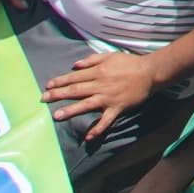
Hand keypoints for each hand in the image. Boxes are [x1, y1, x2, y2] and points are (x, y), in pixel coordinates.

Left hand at [42, 47, 161, 137]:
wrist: (150, 72)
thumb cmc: (129, 63)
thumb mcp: (110, 56)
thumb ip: (91, 60)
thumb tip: (74, 65)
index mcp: (98, 72)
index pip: (74, 76)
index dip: (60, 81)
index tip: (47, 86)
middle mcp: (100, 85)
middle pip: (76, 90)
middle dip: (58, 95)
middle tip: (43, 99)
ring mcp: (108, 98)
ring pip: (86, 104)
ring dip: (71, 110)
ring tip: (57, 116)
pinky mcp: (117, 108)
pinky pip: (106, 120)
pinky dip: (98, 129)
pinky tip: (88, 136)